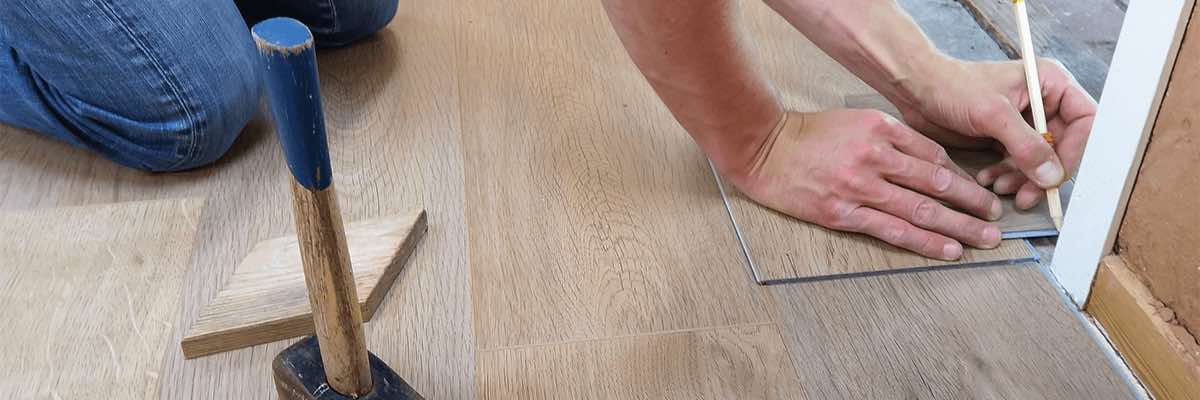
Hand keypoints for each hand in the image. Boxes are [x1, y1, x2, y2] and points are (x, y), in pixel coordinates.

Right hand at [728, 109, 1002, 259]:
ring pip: (921, 209)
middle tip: (996, 217)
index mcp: (881, 129)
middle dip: (971, 202)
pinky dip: (924, 241)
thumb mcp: (856, 121)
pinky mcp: (843, 213)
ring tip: (984, 239)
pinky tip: (947, 250)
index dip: (962, 177)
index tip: (980, 191)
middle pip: (935, 182)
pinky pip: (892, 230)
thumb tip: (932, 162)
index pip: (933, 156)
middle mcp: (874, 156)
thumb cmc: (809, 135)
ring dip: (958, 226)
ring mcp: (859, 186)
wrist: (764, 149)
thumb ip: (892, 138)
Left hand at [892, 58, 1095, 208]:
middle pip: (1063, 146)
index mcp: (1050, 83)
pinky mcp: (1005, 137)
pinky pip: (1017, 164)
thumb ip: (1026, 145)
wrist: (916, 89)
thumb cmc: (953, 87)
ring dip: (1022, 179)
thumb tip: (1052, 176)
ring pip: (1039, 160)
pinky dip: (1006, 175)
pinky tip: (988, 180)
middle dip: (1043, 173)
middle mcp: (1043, 102)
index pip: (1085, 121)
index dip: (1076, 150)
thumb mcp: (993, 115)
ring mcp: (1024, 122)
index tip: (1056, 175)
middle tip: (1027, 196)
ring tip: (999, 187)